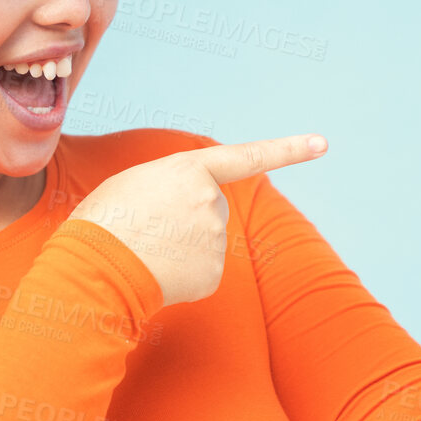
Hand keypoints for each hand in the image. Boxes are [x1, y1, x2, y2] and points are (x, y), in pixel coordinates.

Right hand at [69, 134, 328, 306]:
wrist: (96, 268)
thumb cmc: (103, 221)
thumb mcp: (133, 184)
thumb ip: (170, 187)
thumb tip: (182, 214)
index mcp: (190, 170)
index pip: (248, 156)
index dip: (288, 150)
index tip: (323, 144)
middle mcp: (212, 202)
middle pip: (209, 209)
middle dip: (185, 219)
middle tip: (145, 228)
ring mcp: (216, 239)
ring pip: (204, 242)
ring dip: (180, 248)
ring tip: (146, 250)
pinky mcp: (214, 274)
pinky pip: (202, 272)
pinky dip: (182, 276)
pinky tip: (158, 272)